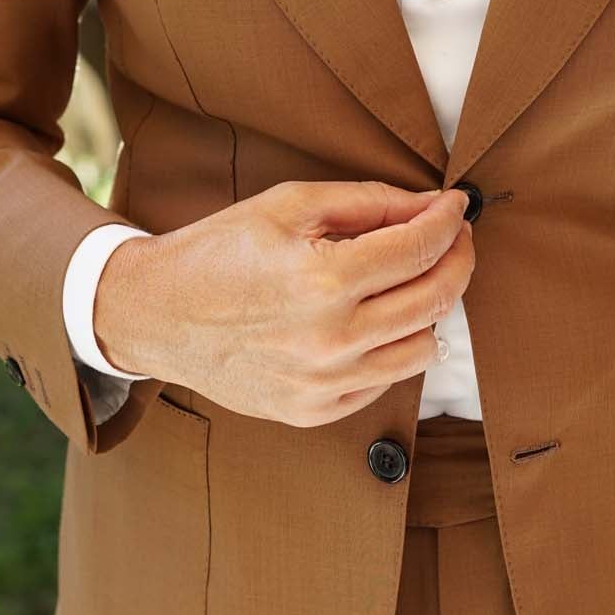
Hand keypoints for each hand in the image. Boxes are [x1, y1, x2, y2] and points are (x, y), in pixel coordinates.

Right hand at [92, 181, 473, 426]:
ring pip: (423, 348)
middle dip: (458, 259)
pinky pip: (386, 382)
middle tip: (454, 237)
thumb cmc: (220, 251)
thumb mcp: (289, 206)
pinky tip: (373, 319)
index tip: (456, 207)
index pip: (420, 249)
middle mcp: (330, 340)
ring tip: (413, 280)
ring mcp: (324, 384)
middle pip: (434, 299)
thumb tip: (433, 206)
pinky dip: (394, 347)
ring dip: (431, 308)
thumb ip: (368, 202)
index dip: (449, 222)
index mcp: (323, 280)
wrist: (157, 315)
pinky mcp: (315, 412)